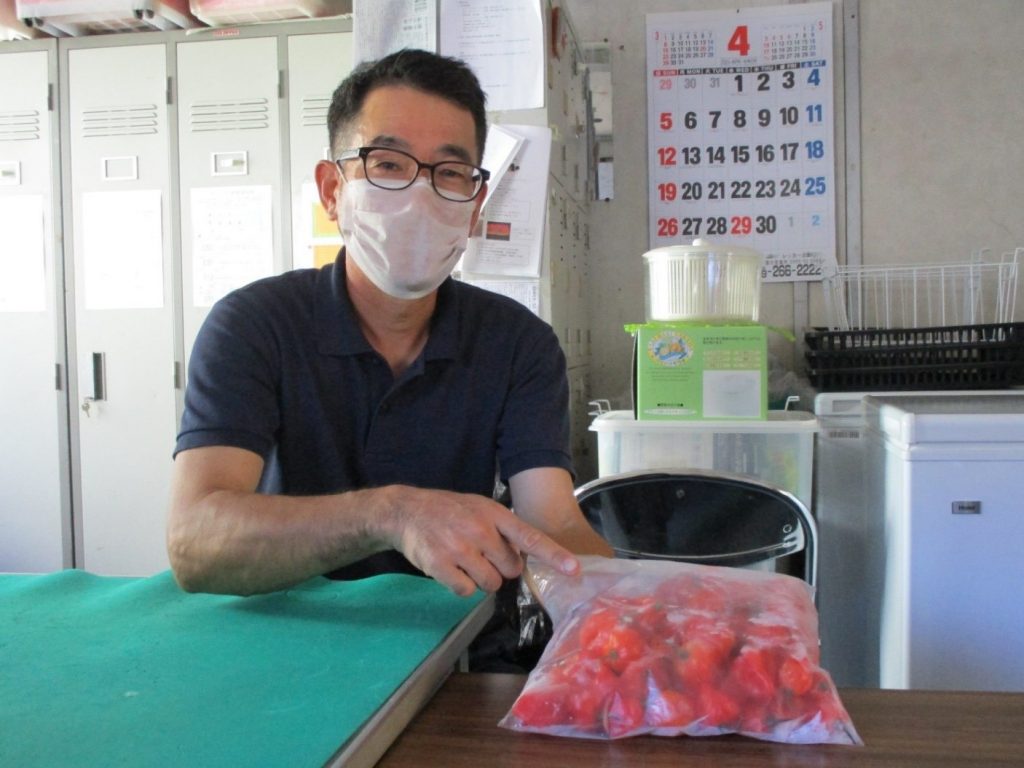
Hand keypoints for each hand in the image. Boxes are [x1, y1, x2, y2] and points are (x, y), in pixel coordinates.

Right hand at [383, 486, 579, 596]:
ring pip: (491, 583)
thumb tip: (526, 556)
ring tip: (464, 560)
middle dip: (501, 568)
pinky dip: (462, 585)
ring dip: (482, 579)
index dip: (554, 555)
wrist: (406, 511)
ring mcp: (459, 548)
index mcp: (494, 514)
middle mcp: (480, 530)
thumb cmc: (448, 510)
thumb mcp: (480, 508)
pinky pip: (466, 591)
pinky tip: (451, 569)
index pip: (530, 537)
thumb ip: (503, 529)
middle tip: (481, 554)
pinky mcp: (440, 565)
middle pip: (511, 569)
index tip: (574, 569)